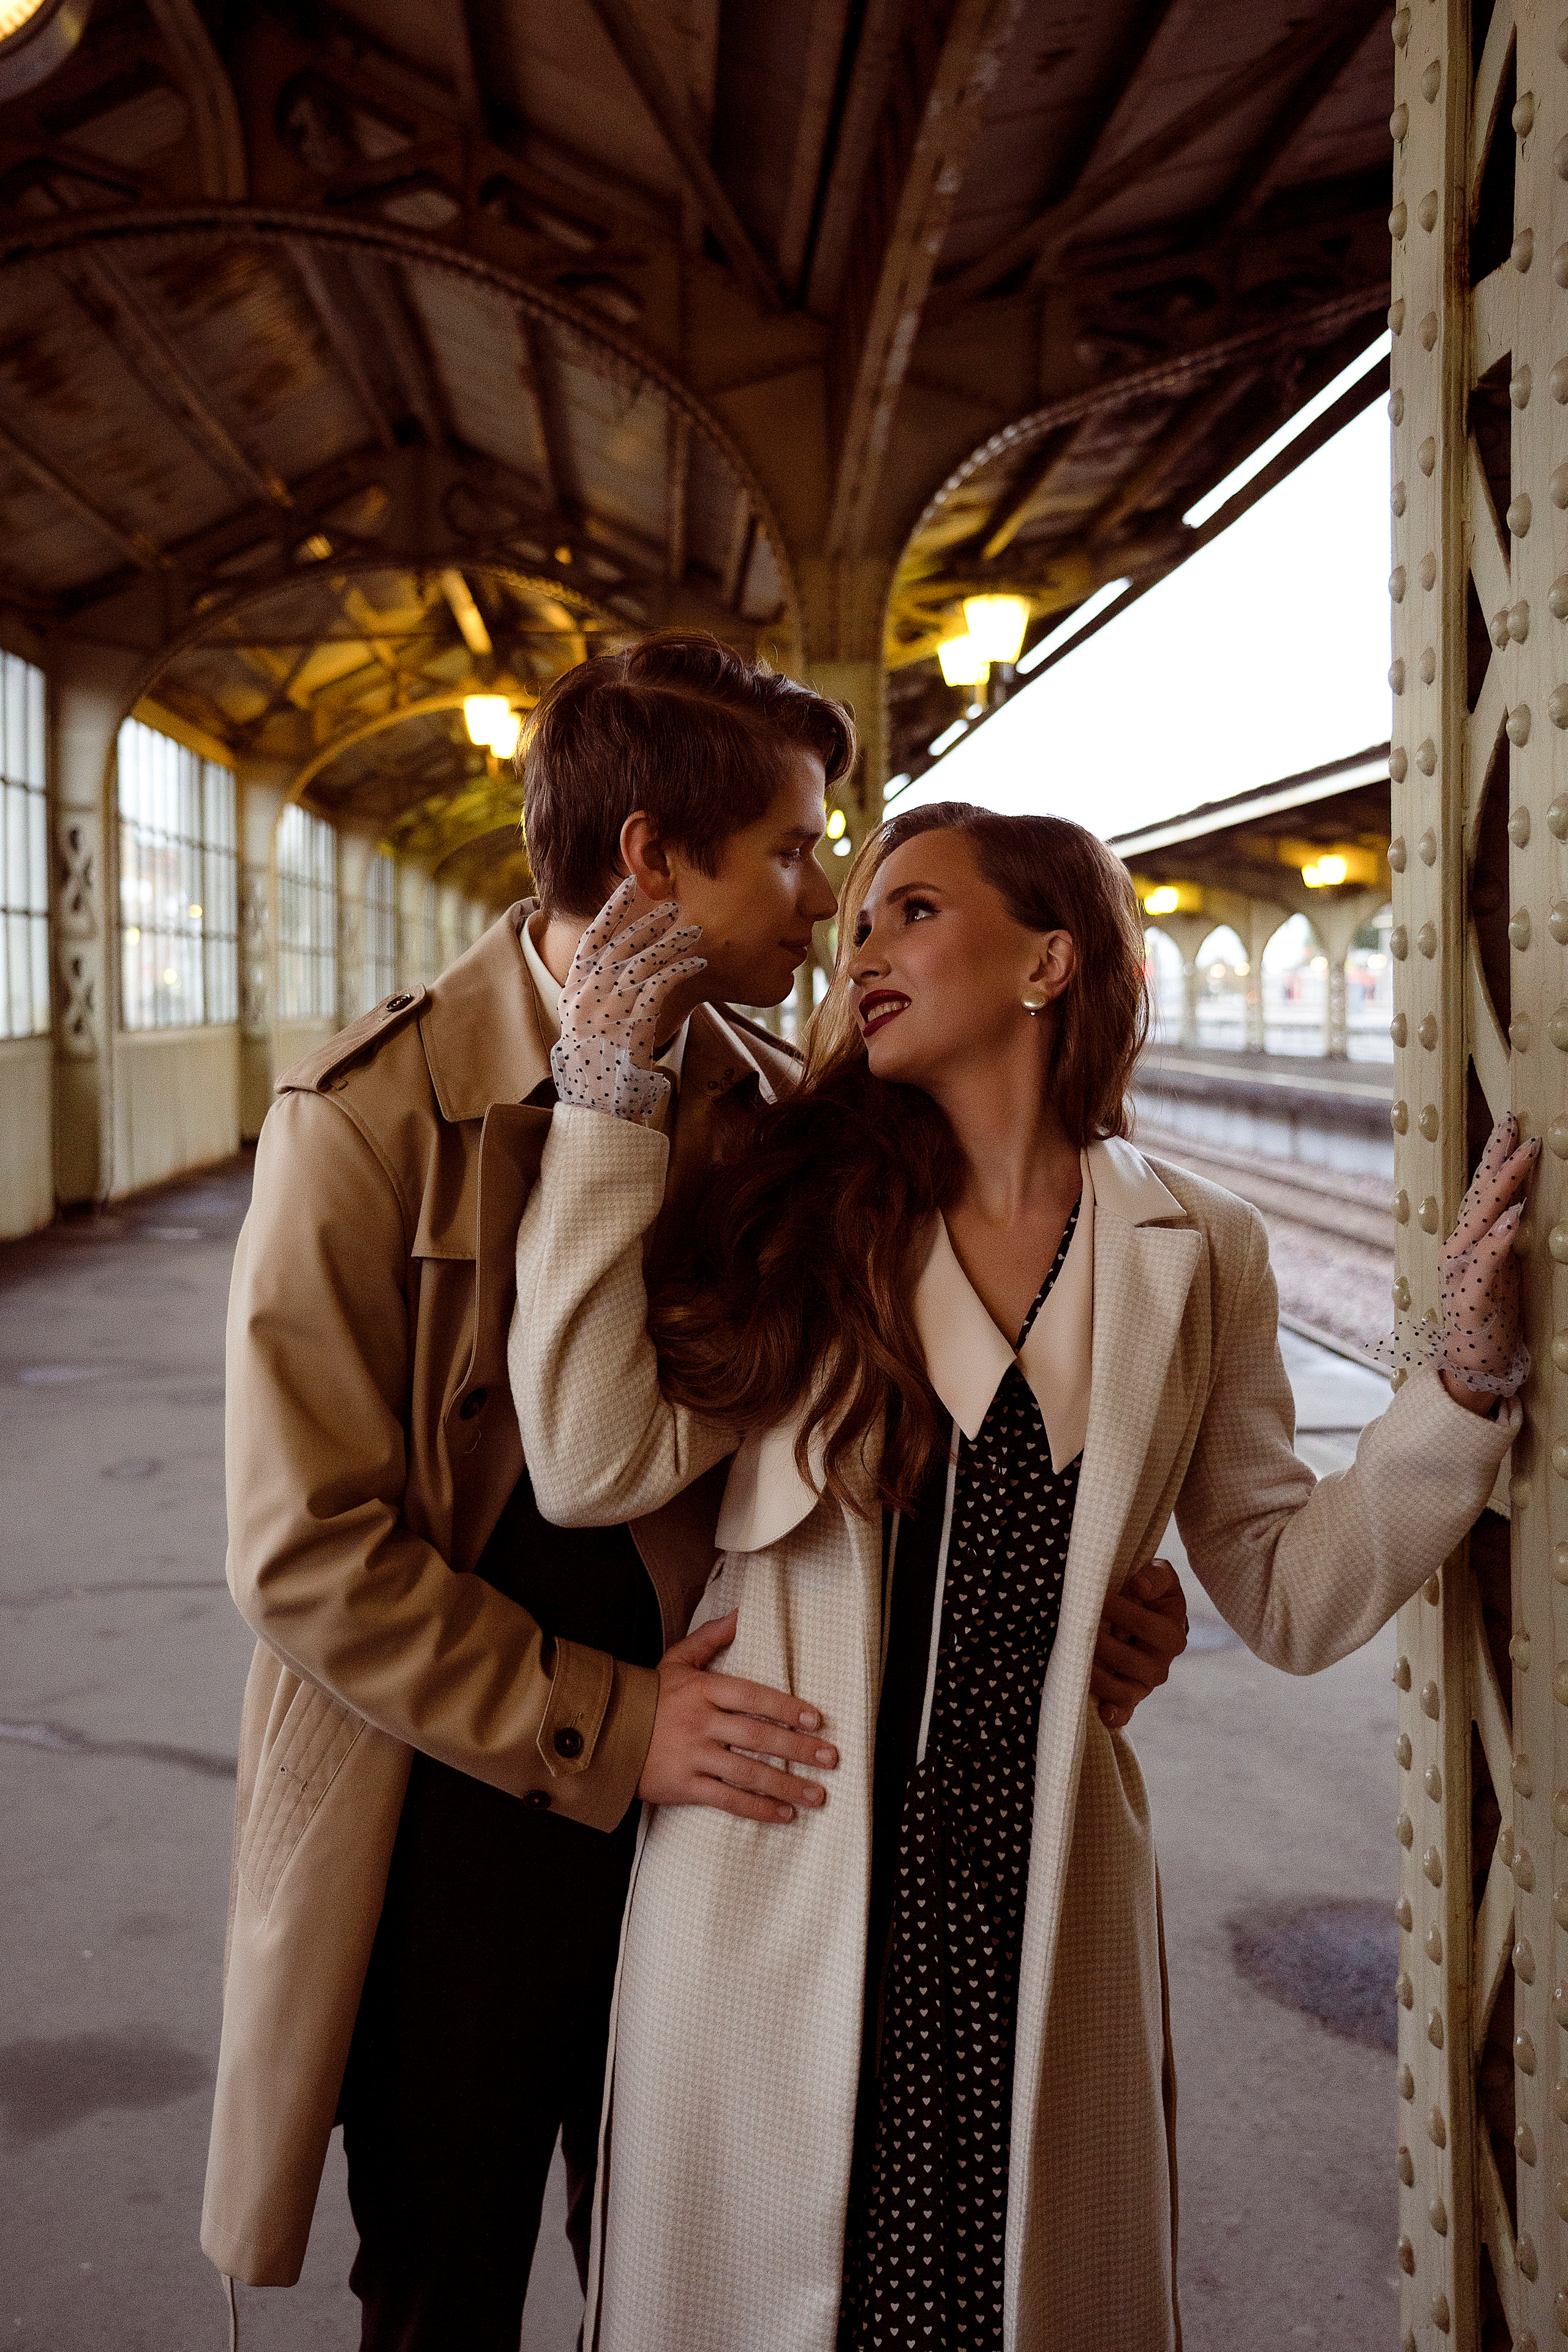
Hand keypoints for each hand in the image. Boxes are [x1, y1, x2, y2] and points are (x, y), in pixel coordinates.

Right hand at [552, 875, 705, 1123]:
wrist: (598, 1111)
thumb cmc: (600, 1069)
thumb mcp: (589, 1027)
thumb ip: (600, 995)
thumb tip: (622, 964)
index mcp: (571, 995)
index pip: (589, 941)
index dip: (610, 911)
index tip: (630, 888)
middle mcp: (583, 1000)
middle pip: (617, 946)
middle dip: (645, 920)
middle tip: (670, 902)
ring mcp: (604, 1014)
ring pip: (640, 963)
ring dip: (670, 943)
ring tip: (693, 930)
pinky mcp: (629, 1028)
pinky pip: (657, 988)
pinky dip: (679, 971)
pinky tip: (697, 964)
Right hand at [637, 1609, 838, 1822]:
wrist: (606, 1732)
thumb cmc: (648, 1695)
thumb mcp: (676, 1660)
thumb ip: (710, 1638)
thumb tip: (741, 1613)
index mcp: (703, 1689)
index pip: (753, 1697)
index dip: (786, 1708)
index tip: (815, 1719)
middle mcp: (701, 1722)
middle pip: (758, 1736)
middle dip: (798, 1749)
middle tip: (830, 1758)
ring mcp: (692, 1756)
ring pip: (748, 1772)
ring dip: (786, 1785)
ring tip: (817, 1794)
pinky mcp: (684, 1786)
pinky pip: (727, 1799)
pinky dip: (757, 1808)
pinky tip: (784, 1814)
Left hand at [1091, 1558, 1187, 1730]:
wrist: (1143, 1615)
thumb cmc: (1149, 1592)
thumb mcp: (1160, 1575)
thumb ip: (1156, 1576)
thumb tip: (1138, 1587)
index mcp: (1172, 1634)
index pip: (1145, 1626)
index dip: (1120, 1612)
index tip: (1096, 1598)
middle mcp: (1161, 1664)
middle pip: (1131, 1661)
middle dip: (1101, 1644)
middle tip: (1076, 1627)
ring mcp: (1144, 1684)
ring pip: (1125, 1690)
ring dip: (1098, 1677)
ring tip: (1074, 1659)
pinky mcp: (1128, 1697)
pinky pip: (1124, 1712)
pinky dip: (1115, 1714)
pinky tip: (1103, 1712)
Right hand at [1438, 1113, 1538, 1408]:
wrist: (1472, 1369)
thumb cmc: (1490, 1319)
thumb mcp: (1501, 1272)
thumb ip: (1504, 1241)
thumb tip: (1519, 1206)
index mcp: (1465, 1244)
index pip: (1480, 1193)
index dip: (1494, 1159)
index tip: (1510, 1127)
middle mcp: (1458, 1252)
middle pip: (1479, 1197)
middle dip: (1497, 1159)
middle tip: (1513, 1125)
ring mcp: (1462, 1274)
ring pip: (1482, 1221)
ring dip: (1503, 1187)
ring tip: (1521, 1157)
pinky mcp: (1472, 1299)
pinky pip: (1487, 1263)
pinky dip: (1499, 1238)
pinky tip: (1513, 1218)